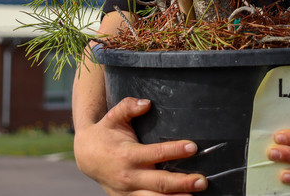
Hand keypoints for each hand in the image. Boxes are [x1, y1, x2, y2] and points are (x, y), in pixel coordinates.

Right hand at [74, 96, 207, 195]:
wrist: (86, 156)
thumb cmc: (105, 132)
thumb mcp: (113, 116)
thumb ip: (129, 106)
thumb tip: (147, 103)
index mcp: (127, 155)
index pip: (156, 153)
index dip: (175, 150)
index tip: (193, 147)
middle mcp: (129, 176)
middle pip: (160, 183)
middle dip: (183, 183)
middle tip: (202, 181)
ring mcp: (128, 192)